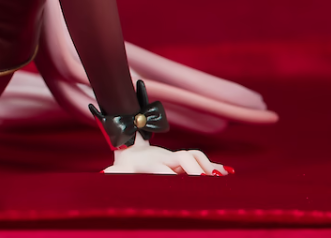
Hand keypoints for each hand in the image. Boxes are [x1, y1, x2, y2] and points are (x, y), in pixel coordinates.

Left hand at [103, 135, 230, 175]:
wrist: (130, 147)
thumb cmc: (125, 164)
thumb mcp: (117, 170)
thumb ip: (113, 173)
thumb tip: (103, 173)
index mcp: (151, 162)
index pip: (163, 169)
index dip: (170, 176)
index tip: (177, 183)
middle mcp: (166, 156)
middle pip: (183, 157)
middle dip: (194, 168)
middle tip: (203, 181)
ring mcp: (176, 156)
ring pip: (194, 154)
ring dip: (207, 165)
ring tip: (218, 178)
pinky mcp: (183, 159)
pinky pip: (200, 159)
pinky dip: (214, 165)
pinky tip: (227, 173)